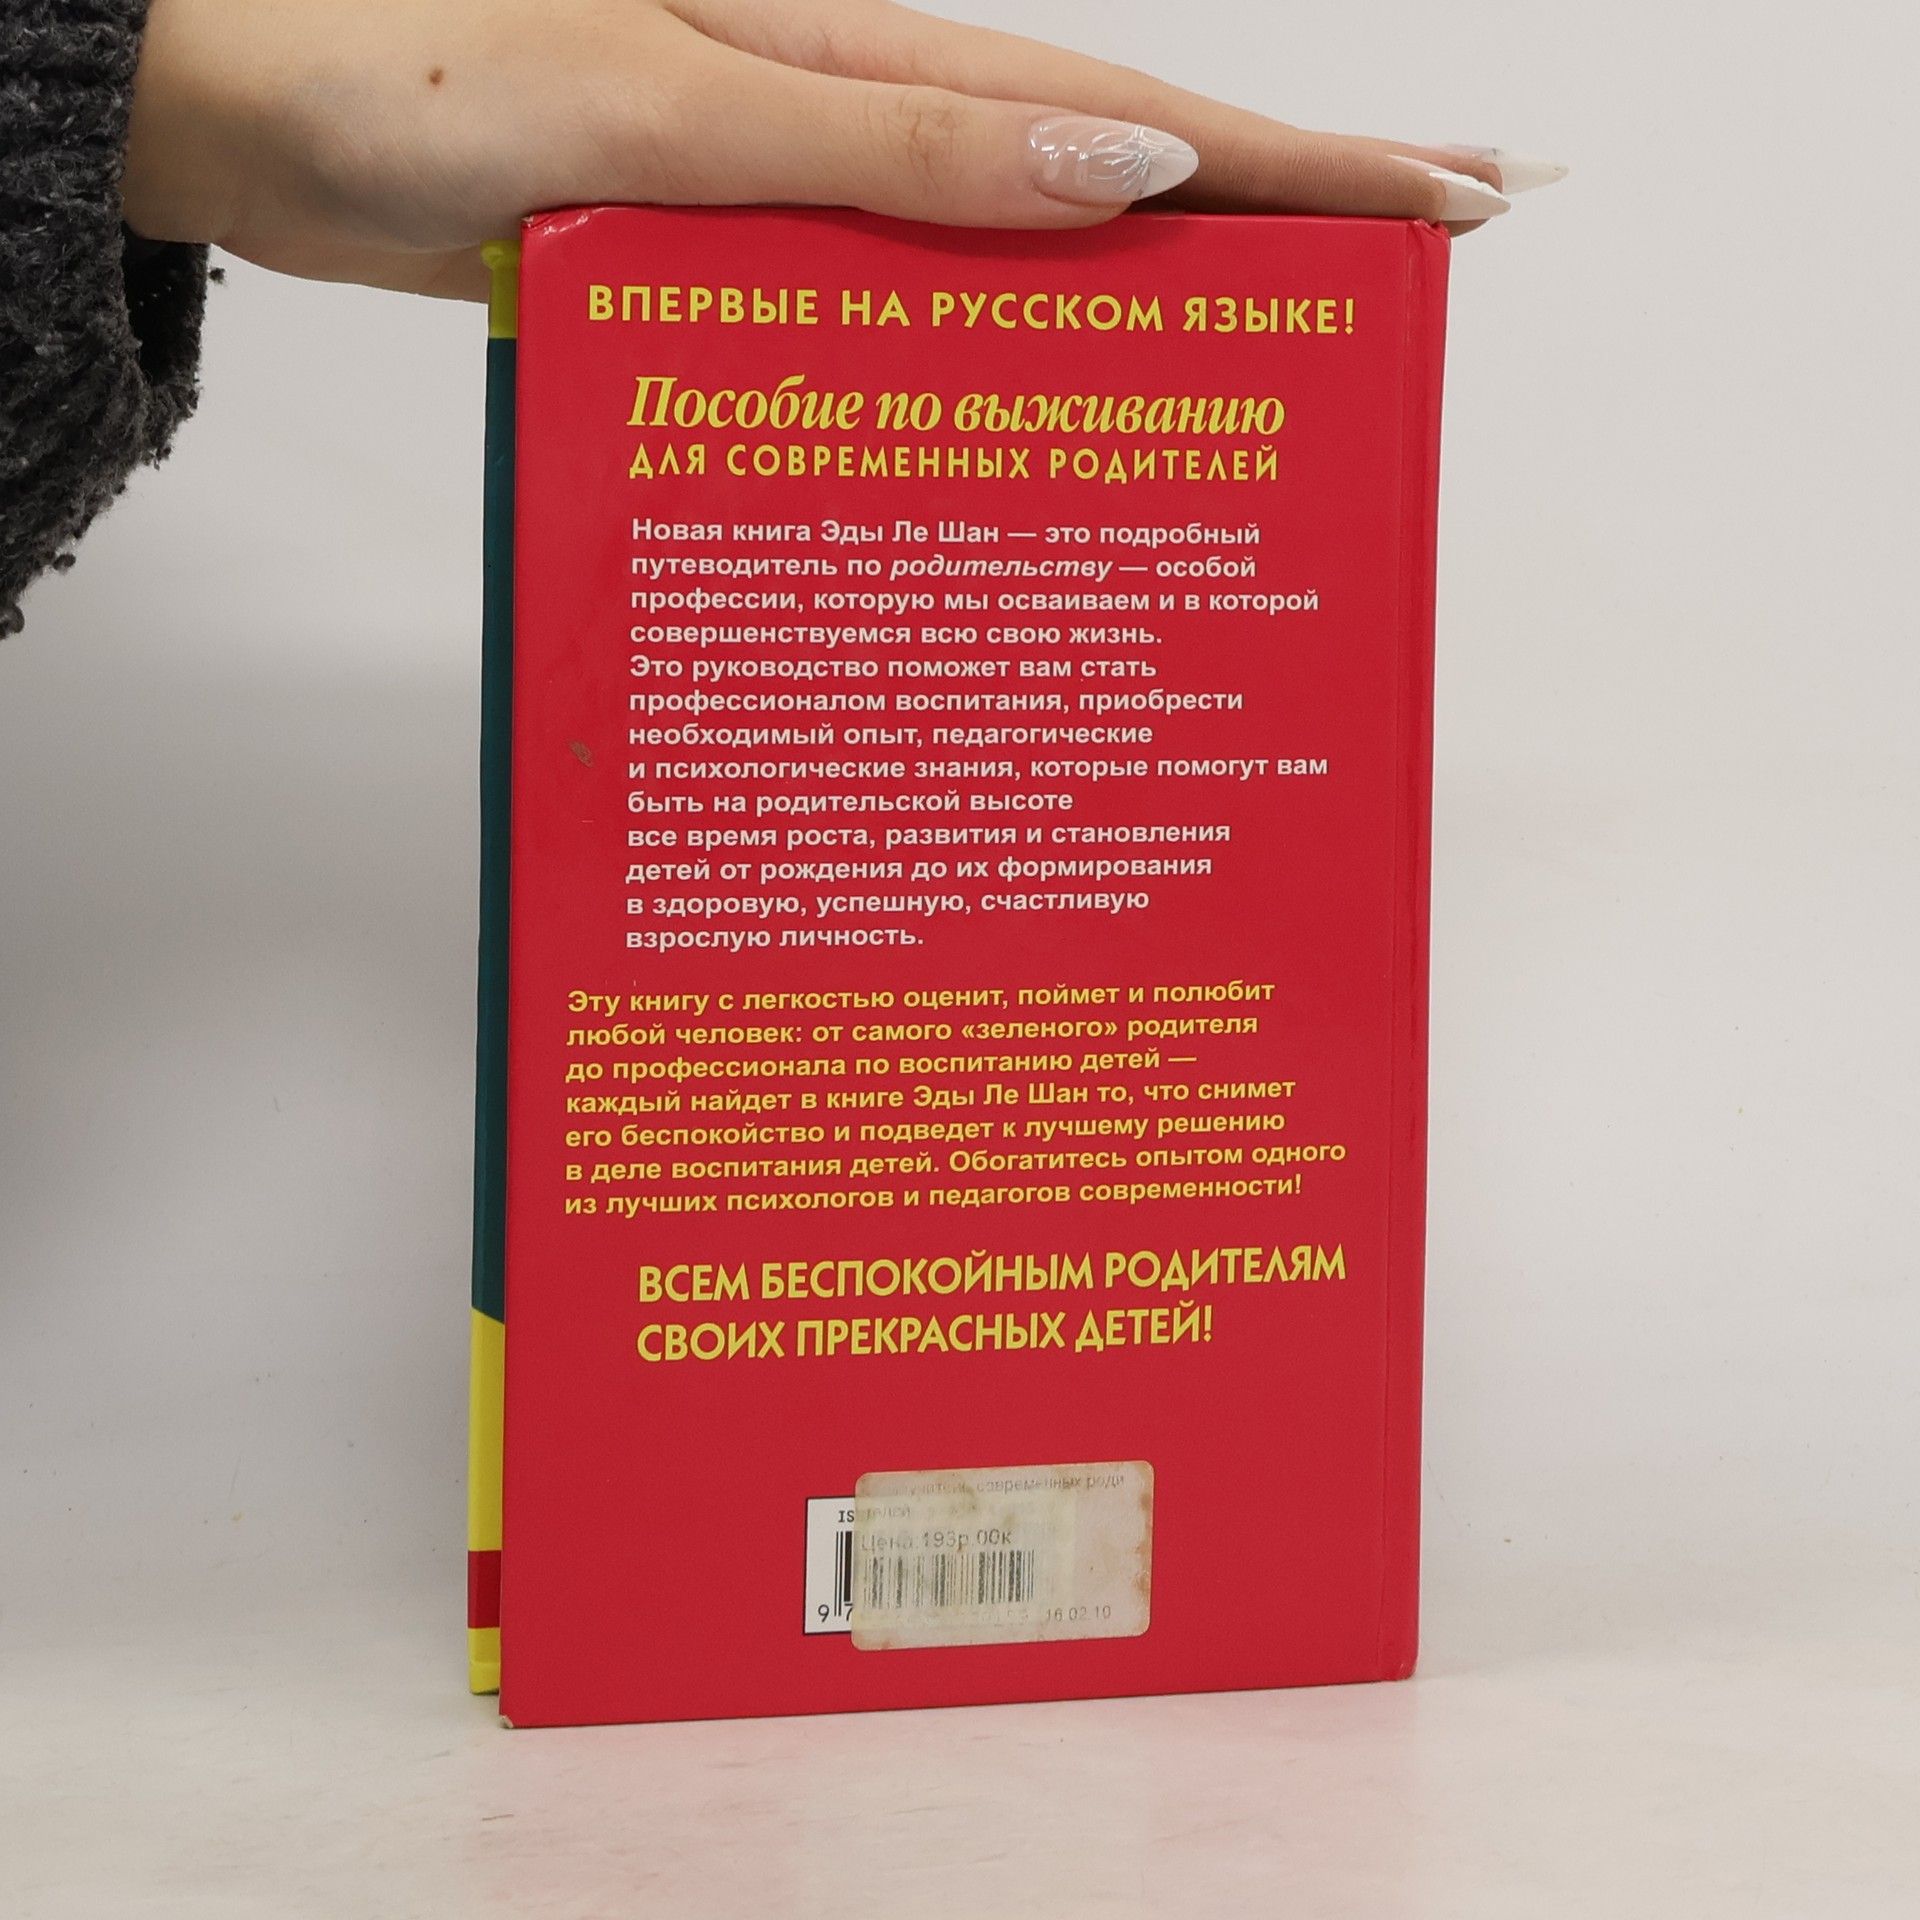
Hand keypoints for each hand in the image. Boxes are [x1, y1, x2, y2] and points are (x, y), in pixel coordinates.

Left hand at [123, 0, 1562, 300]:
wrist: (242, 113)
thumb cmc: (411, 71)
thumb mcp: (668, 104)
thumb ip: (888, 146)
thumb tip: (1121, 168)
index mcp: (862, 52)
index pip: (1130, 108)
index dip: (1299, 156)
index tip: (1450, 190)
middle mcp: (854, 124)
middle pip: (1100, 184)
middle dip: (1265, 235)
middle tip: (1409, 286)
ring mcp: (799, 204)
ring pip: (999, 276)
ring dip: (1121, 330)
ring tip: (1259, 402)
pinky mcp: (731, 274)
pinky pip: (882, 334)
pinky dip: (961, 386)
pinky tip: (1013, 442)